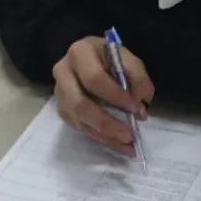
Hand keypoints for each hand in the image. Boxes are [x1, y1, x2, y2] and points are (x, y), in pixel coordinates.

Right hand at [53, 36, 153, 156]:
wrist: (93, 61)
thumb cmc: (112, 59)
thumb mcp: (129, 60)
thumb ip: (138, 79)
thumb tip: (140, 108)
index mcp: (80, 53)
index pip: (94, 79)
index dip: (115, 96)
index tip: (135, 109)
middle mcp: (63, 73)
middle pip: (80, 105)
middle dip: (107, 124)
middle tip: (130, 136)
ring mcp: (60, 94)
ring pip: (79, 121)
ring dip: (105, 137)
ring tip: (128, 146)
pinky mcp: (63, 111)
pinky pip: (80, 129)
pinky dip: (101, 139)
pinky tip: (119, 144)